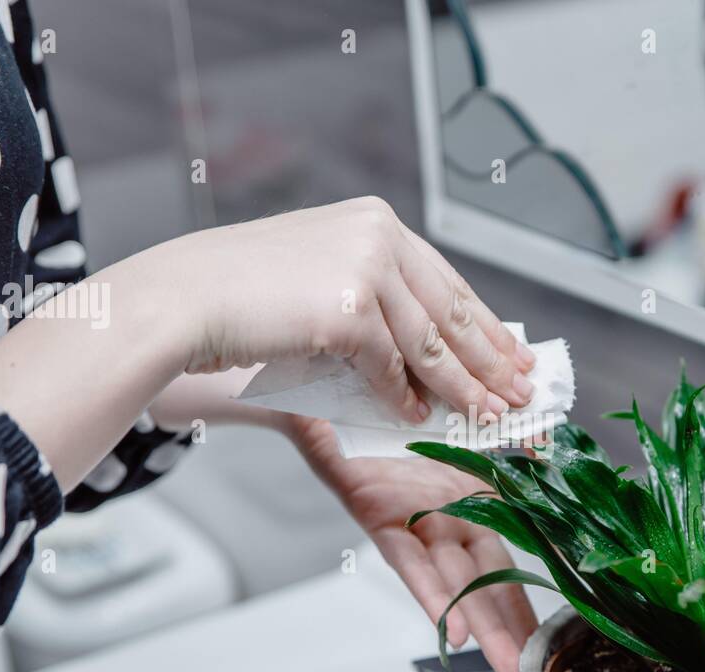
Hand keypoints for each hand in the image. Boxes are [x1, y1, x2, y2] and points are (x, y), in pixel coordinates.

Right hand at [144, 196, 536, 419]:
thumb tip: (417, 356)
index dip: (485, 323)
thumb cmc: (236, 292)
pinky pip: (390, 367)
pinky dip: (405, 398)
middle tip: (523, 390)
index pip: (448, 281)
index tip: (513, 352)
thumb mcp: (316, 276)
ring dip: (463, 386)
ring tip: (489, 415)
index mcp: (375, 221)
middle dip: (492, 358)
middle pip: (453, 310)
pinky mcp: (349, 310)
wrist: (181, 298)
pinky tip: (418, 418)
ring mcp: (366, 269)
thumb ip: (370, 298)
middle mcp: (379, 235)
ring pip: (431, 343)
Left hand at [289, 415, 538, 671]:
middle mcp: (449, 516)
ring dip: (479, 629)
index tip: (553, 641)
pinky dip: (431, 597)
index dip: (530, 600)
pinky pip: (409, 563)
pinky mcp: (380, 517)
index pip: (513, 559)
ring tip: (502, 668)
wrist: (338, 382)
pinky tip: (450, 632)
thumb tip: (551, 443)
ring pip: (455, 583)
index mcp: (476, 498)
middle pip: (488, 582)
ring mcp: (417, 520)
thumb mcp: (470, 425)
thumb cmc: (401, 404)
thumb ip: (510, 443)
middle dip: (511, 631)